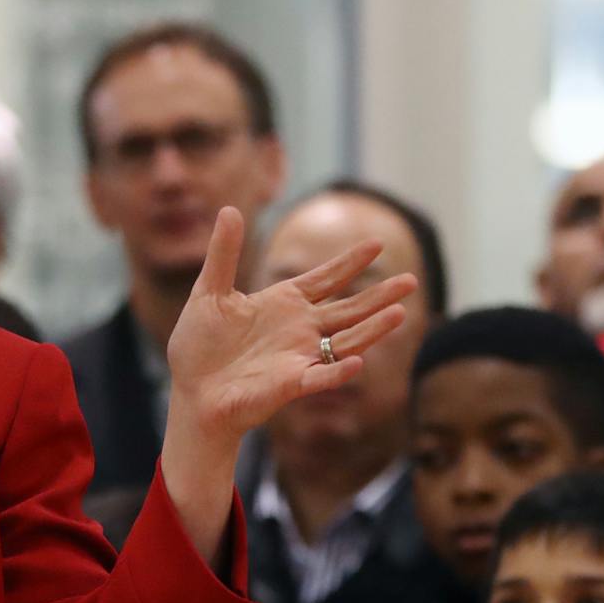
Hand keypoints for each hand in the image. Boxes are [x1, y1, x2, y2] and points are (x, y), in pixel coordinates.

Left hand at [163, 206, 415, 452]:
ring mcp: (299, 357)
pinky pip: (321, 377)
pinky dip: (338, 371)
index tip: (377, 244)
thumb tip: (230, 209)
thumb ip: (223, 254)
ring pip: (346, 340)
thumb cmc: (199, 347)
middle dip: (379, 296)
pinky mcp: (290, 385)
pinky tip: (358, 362)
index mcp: (283, 304)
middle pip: (349, 309)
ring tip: (400, 313)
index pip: (326, 279)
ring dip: (373, 329)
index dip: (350, 262)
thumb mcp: (209, 293)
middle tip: (411, 281)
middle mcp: (299, 329)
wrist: (192, 393)